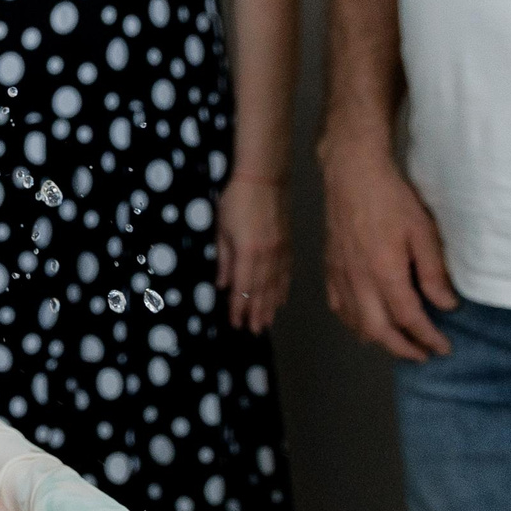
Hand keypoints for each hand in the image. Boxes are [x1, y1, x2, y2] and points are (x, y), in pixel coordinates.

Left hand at [215, 174, 290, 332]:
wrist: (265, 178)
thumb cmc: (237, 200)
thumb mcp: (221, 229)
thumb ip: (224, 259)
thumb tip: (222, 284)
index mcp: (248, 253)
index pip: (243, 288)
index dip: (238, 307)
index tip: (235, 323)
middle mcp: (268, 256)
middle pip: (262, 291)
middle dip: (256, 313)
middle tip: (253, 331)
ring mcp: (281, 251)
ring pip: (276, 285)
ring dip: (270, 306)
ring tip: (266, 323)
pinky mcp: (289, 245)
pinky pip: (286, 274)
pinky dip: (283, 289)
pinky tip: (280, 300)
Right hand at [321, 139, 457, 360]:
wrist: (352, 175)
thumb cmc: (390, 198)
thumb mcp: (423, 232)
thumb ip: (433, 272)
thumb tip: (446, 304)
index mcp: (384, 272)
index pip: (408, 318)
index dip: (427, 337)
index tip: (443, 347)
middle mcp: (358, 280)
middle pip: (378, 330)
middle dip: (402, 348)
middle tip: (422, 355)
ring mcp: (340, 275)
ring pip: (355, 323)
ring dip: (377, 340)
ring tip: (398, 343)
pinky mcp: (330, 268)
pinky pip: (338, 307)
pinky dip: (352, 323)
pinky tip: (364, 323)